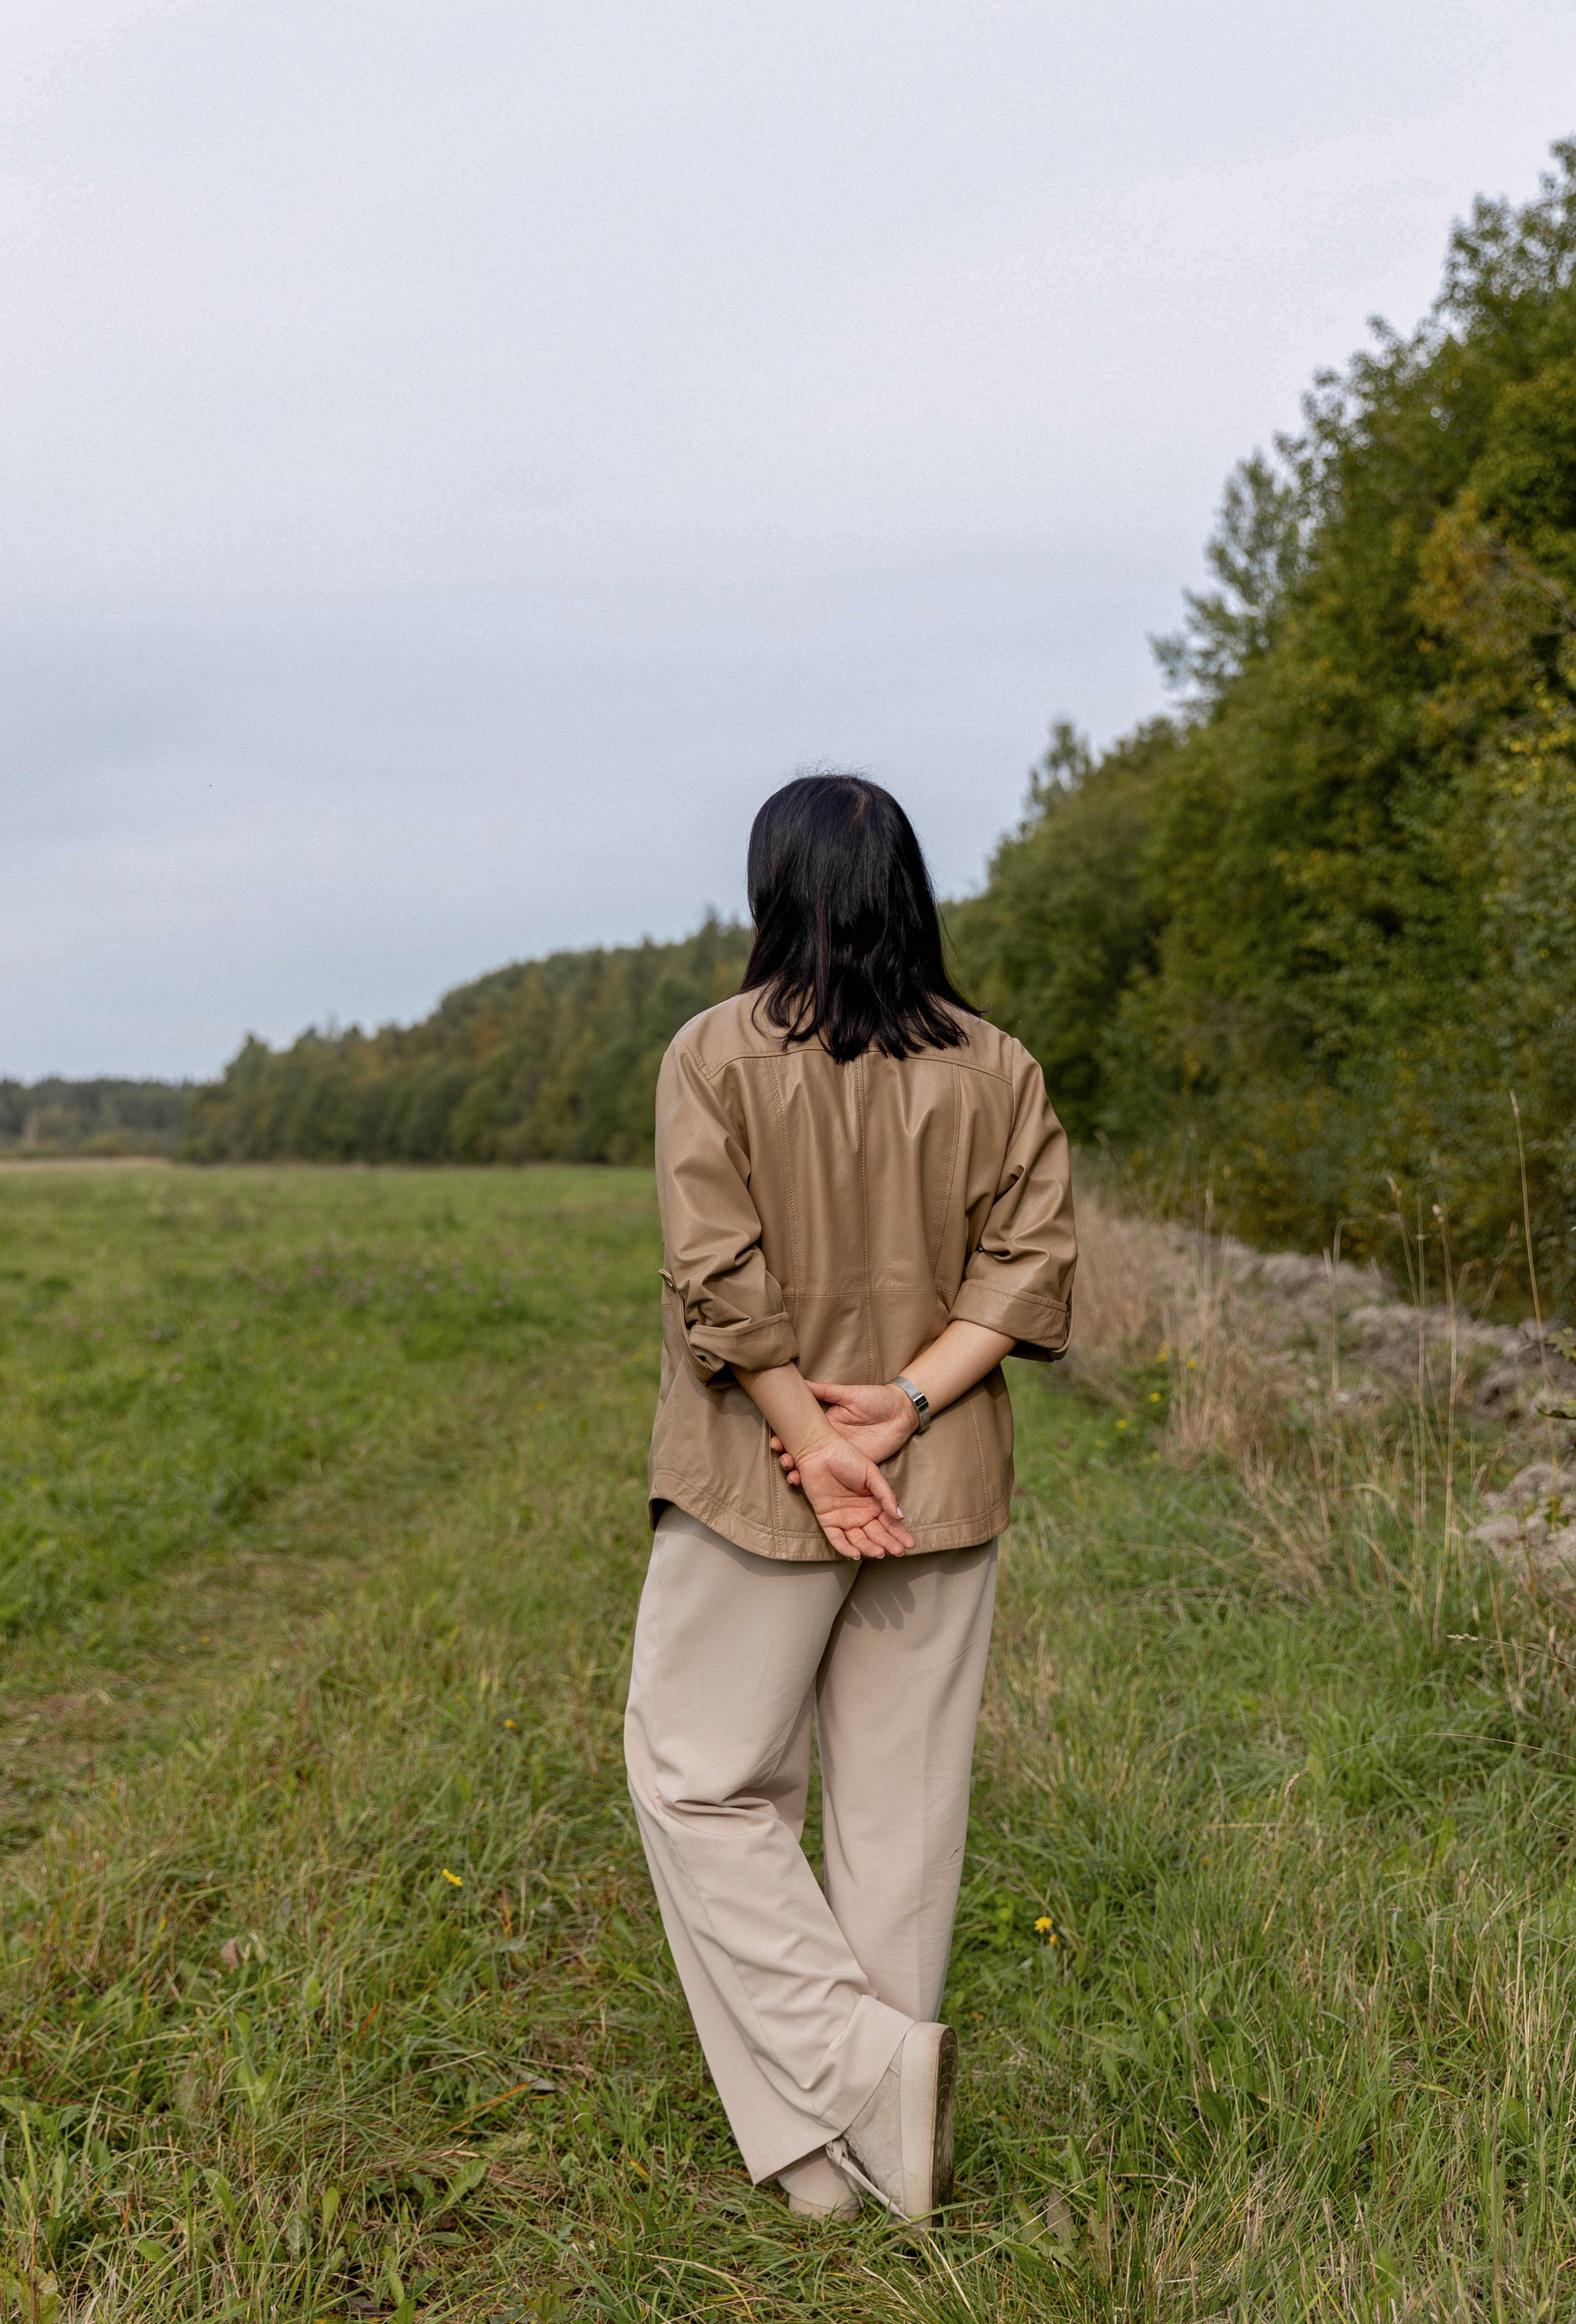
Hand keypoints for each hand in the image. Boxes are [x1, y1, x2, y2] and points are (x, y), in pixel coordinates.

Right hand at [771, 1381, 916, 1480]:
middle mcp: (832, 1440)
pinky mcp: (857, 1466)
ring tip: (792, 1475)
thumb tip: (802, 1383)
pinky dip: (822, 1482)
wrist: (902, 1412)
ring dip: (801, 1472)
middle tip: (783, 1459)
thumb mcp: (849, 1394)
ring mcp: (843, 1455)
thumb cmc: (876, 1399)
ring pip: (816, 1467)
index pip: (802, 1432)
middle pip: (805, 1452)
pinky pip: (838, 1477)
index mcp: (827, 1423)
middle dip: (790, 1457)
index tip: (776, 1442)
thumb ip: (826, 1391)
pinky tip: (809, 1484)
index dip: (787, 1437)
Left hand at [790, 1432, 915, 1560]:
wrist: (820, 1451)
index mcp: (874, 1504)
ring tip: (879, 1553)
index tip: (910, 1545)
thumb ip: (886, 1495)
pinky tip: (856, 1554)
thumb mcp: (872, 1474)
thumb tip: (901, 1516)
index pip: (890, 1523)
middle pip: (876, 1534)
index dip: (900, 1534)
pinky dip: (845, 1548)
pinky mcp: (828, 1519)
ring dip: (869, 1548)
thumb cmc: (847, 1458)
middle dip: (888, 1543)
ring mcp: (844, 1518)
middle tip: (898, 1551)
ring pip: (859, 1539)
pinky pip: (837, 1538)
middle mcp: (861, 1514)